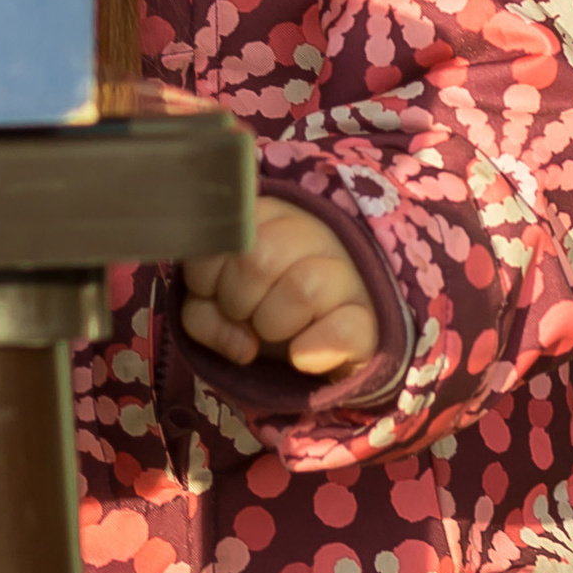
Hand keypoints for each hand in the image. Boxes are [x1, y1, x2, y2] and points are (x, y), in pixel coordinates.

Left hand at [181, 197, 378, 377]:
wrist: (316, 344)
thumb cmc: (258, 309)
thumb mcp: (216, 308)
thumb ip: (203, 315)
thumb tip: (244, 344)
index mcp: (269, 215)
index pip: (224, 233)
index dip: (206, 277)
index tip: (214, 293)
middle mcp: (312, 232)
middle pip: (260, 257)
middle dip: (237, 302)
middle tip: (244, 317)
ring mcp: (347, 273)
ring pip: (302, 288)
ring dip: (272, 324)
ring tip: (272, 333)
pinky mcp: (369, 320)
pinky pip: (344, 331)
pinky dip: (312, 351)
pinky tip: (300, 357)